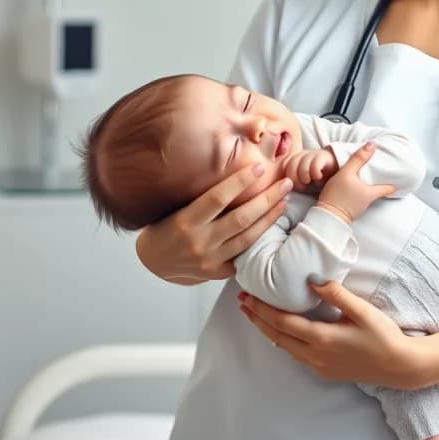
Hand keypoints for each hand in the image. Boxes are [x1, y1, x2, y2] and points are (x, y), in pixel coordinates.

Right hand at [135, 163, 292, 284]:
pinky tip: (273, 226)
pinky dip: (260, 240)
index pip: (217, 197)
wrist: (152, 262)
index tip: (259, 167)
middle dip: (267, 198)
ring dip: (270, 218)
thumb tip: (231, 170)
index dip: (240, 181)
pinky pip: (244, 255)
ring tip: (284, 200)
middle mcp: (199, 242)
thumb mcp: (175, 207)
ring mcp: (210, 260)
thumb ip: (201, 196)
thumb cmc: (164, 227)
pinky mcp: (217, 273)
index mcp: (185, 221)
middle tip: (285, 183)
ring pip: (248, 237)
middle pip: (241, 218)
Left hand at [237, 281, 425, 388]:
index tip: (248, 296)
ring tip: (255, 316)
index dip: (262, 309)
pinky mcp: (326, 372)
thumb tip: (311, 279)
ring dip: (268, 331)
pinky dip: (283, 341)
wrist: (401, 366)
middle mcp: (315, 356)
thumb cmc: (384, 336)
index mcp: (321, 338)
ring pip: (284, 348)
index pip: (282, 322)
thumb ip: (335, 293)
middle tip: (242, 303)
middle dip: (257, 319)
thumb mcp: (361, 310)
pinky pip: (296, 356)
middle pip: (276, 336)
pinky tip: (282, 333)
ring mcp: (319, 367)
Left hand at [283, 148, 337, 190]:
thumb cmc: (314, 179)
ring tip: (311, 182)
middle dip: (295, 179)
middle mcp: (301, 155)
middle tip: (303, 187)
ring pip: (302, 165)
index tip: (294, 187)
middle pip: (291, 165)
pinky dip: (315, 174)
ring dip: (305, 177)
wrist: (335, 170)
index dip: (288, 178)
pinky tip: (318, 178)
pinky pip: (315, 164)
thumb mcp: (301, 181)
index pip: (283, 166)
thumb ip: (290, 182)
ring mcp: (312, 154)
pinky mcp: (323, 156)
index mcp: (293, 160)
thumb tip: (282, 189)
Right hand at [317, 142, 394, 223]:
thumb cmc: (337, 195)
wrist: (326, 217)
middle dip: (379, 183)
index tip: (398, 178)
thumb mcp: (346, 173)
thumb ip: (358, 159)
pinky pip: (357, 200)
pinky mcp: (349, 211)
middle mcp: (367, 202)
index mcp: (371, 193)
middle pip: (377, 191)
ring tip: (365, 179)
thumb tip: (372, 144)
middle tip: (380, 175)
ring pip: (367, 195)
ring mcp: (359, 208)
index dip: (393, 183)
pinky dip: (357, 193)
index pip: (388, 188)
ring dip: (367, 188)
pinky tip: (351, 189)